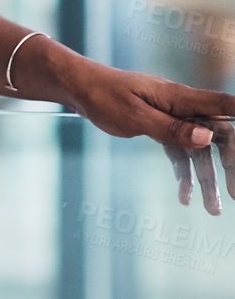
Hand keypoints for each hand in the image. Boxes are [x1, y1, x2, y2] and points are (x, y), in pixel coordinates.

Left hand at [61, 60, 234, 215]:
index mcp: (178, 97)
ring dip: (207, 179)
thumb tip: (207, 137)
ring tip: (213, 210)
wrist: (79, 88)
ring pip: (197, 150)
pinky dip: (183, 174)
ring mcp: (170, 117)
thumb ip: (171, 128)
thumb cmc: (104, 95)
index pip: (221, 106)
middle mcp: (180, 106)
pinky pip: (179, 152)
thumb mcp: (135, 116)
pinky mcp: (159, 127)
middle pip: (216, 134)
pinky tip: (184, 196)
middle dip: (229, 164)